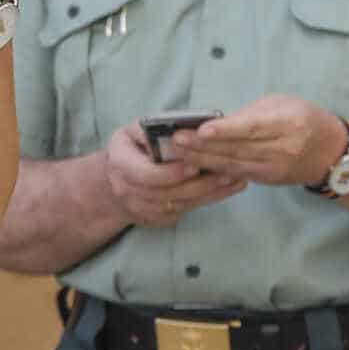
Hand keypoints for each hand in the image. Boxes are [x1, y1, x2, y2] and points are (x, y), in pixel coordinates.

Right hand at [105, 122, 245, 227]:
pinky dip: (205, 200)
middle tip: (227, 173)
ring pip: (180, 205)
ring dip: (208, 194)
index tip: (196, 165)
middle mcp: (127, 191)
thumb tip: (178, 131)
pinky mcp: (154, 219)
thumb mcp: (132, 132)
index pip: (149, 175)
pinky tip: (224, 189)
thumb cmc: (130, 149)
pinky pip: (183, 211)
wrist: (114, 180)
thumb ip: (151, 130)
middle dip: (200, 185)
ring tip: (233, 180)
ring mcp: (140, 209)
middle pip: (169, 194)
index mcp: (120, 164)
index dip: (173, 173)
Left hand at [171, 94, 347, 186]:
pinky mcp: (266, 179)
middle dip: (203, 145)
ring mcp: (274, 168)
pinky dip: (213, 170)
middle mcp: (282, 149)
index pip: (252, 128)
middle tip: (176, 140)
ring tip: (178, 152)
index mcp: (288, 124)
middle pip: (237, 149)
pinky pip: (236, 175)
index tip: (201, 130)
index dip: (225, 131)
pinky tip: (193, 165)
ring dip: (202, 159)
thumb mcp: (281, 103)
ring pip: (233, 165)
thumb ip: (251, 112)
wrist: (330, 152)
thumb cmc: (301, 117)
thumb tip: (217, 123)